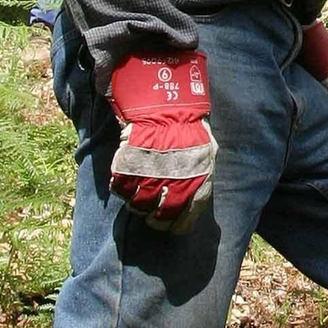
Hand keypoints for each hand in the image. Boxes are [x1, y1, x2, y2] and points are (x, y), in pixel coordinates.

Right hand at [108, 51, 215, 230]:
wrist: (165, 101)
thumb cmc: (189, 126)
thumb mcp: (206, 149)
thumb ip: (200, 174)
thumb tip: (195, 199)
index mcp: (198, 178)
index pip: (189, 215)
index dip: (179, 224)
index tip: (173, 226)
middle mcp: (175, 179)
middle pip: (162, 215)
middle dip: (157, 221)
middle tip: (153, 218)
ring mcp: (151, 172)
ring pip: (139, 205)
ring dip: (138, 206)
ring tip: (139, 200)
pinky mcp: (129, 164)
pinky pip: (121, 188)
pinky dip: (121, 190)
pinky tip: (125, 184)